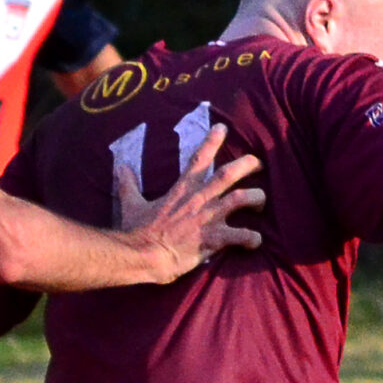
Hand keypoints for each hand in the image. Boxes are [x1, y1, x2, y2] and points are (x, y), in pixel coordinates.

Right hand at [112, 123, 267, 281]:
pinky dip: (253, 238)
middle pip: (230, 173)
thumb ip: (128, 184)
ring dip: (257, 198)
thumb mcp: (131, 204)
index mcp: (182, 189)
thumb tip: (120, 166)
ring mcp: (208, 218)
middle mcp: (199, 199)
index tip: (222, 128)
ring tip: (261, 203)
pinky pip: (242, 236)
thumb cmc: (137, 232)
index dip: (212, 140)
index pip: (199, 157)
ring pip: (242, 199)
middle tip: (258, 163)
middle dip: (248, 164)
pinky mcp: (213, 239)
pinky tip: (256, 242)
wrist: (143, 255)